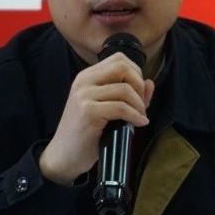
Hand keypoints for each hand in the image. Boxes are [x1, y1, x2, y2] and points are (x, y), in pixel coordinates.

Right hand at [38, 53, 153, 183]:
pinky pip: (121, 108)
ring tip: (140, 117)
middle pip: (122, 67)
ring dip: (139, 105)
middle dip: (139, 85)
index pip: (119, 59)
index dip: (136, 72)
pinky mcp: (88, 112)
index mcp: (87, 76)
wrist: (64, 155)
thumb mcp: (108, 109)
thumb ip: (129, 95)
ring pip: (125, 89)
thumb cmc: (87, 134)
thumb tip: (150, 83)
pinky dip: (135, 116)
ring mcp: (84, 96)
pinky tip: (139, 123)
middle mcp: (84, 81)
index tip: (139, 92)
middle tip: (141, 104)